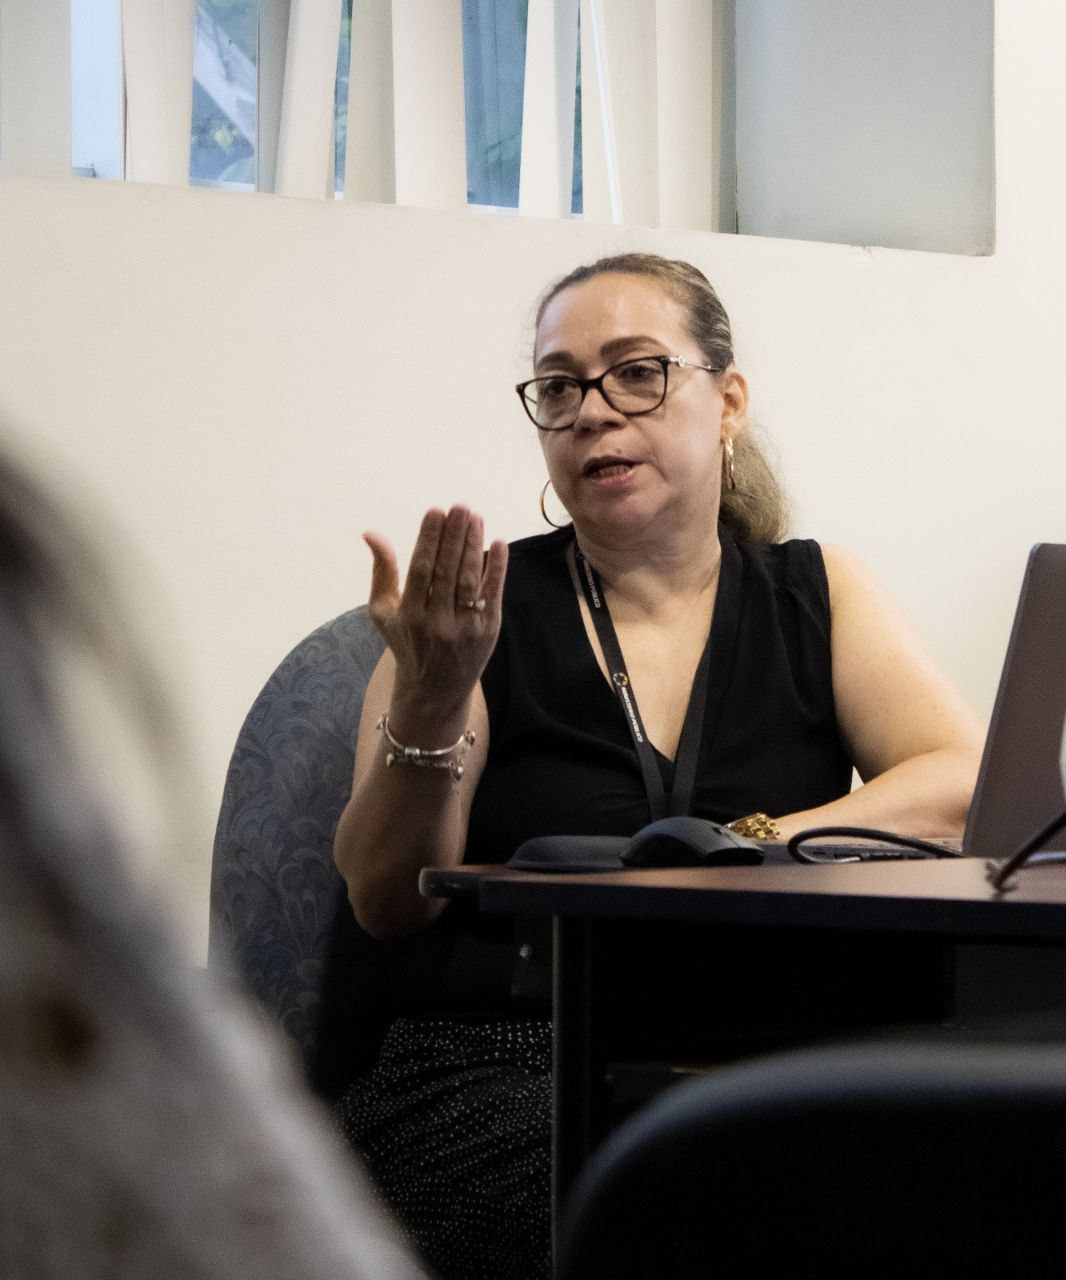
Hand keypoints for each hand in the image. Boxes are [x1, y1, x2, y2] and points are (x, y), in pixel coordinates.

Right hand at [363, 506, 507, 721]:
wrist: (436, 688)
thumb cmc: (406, 640)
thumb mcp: (385, 612)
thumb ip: (381, 571)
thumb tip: (371, 533)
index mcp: (409, 615)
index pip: (420, 570)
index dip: (428, 540)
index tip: (435, 512)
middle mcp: (437, 623)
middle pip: (446, 571)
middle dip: (454, 536)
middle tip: (460, 507)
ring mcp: (464, 628)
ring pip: (469, 580)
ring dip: (474, 546)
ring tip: (475, 517)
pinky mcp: (487, 630)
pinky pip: (492, 594)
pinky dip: (496, 569)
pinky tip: (499, 543)